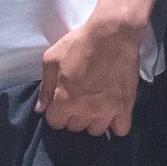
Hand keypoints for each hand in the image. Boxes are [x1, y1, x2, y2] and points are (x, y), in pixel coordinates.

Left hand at [36, 12, 143, 135]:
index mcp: (65, 100)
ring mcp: (107, 110)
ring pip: (96, 131)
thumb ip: (45, 88)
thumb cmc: (79, 44)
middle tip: (77, 101)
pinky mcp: (125, 107)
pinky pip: (120, 130)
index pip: (55, 123)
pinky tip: (111, 114)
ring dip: (92, 121)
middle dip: (72, 116)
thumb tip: (40, 109)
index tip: (60, 103)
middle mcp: (85, 110)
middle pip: (75, 128)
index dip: (55, 113)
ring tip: (94, 107)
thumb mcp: (51, 59)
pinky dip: (115, 125)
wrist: (113, 34)